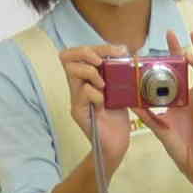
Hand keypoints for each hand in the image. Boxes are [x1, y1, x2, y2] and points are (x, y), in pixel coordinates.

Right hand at [60, 43, 130, 171]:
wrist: (116, 145)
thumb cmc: (117, 119)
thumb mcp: (120, 91)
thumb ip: (117, 74)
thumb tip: (125, 53)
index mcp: (86, 78)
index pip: (80, 52)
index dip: (96, 47)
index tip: (118, 51)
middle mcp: (77, 86)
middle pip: (67, 56)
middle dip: (87, 53)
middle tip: (102, 63)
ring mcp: (76, 98)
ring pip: (72, 71)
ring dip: (90, 73)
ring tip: (104, 85)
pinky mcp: (78, 111)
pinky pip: (82, 92)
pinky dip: (95, 93)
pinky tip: (104, 102)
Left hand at [140, 29, 192, 181]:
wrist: (192, 164)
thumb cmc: (178, 146)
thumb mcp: (158, 127)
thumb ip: (146, 114)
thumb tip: (129, 102)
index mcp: (178, 97)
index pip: (175, 70)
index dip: (170, 55)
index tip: (161, 40)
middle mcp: (191, 95)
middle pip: (191, 66)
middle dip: (184, 48)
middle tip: (173, 34)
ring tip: (191, 48)